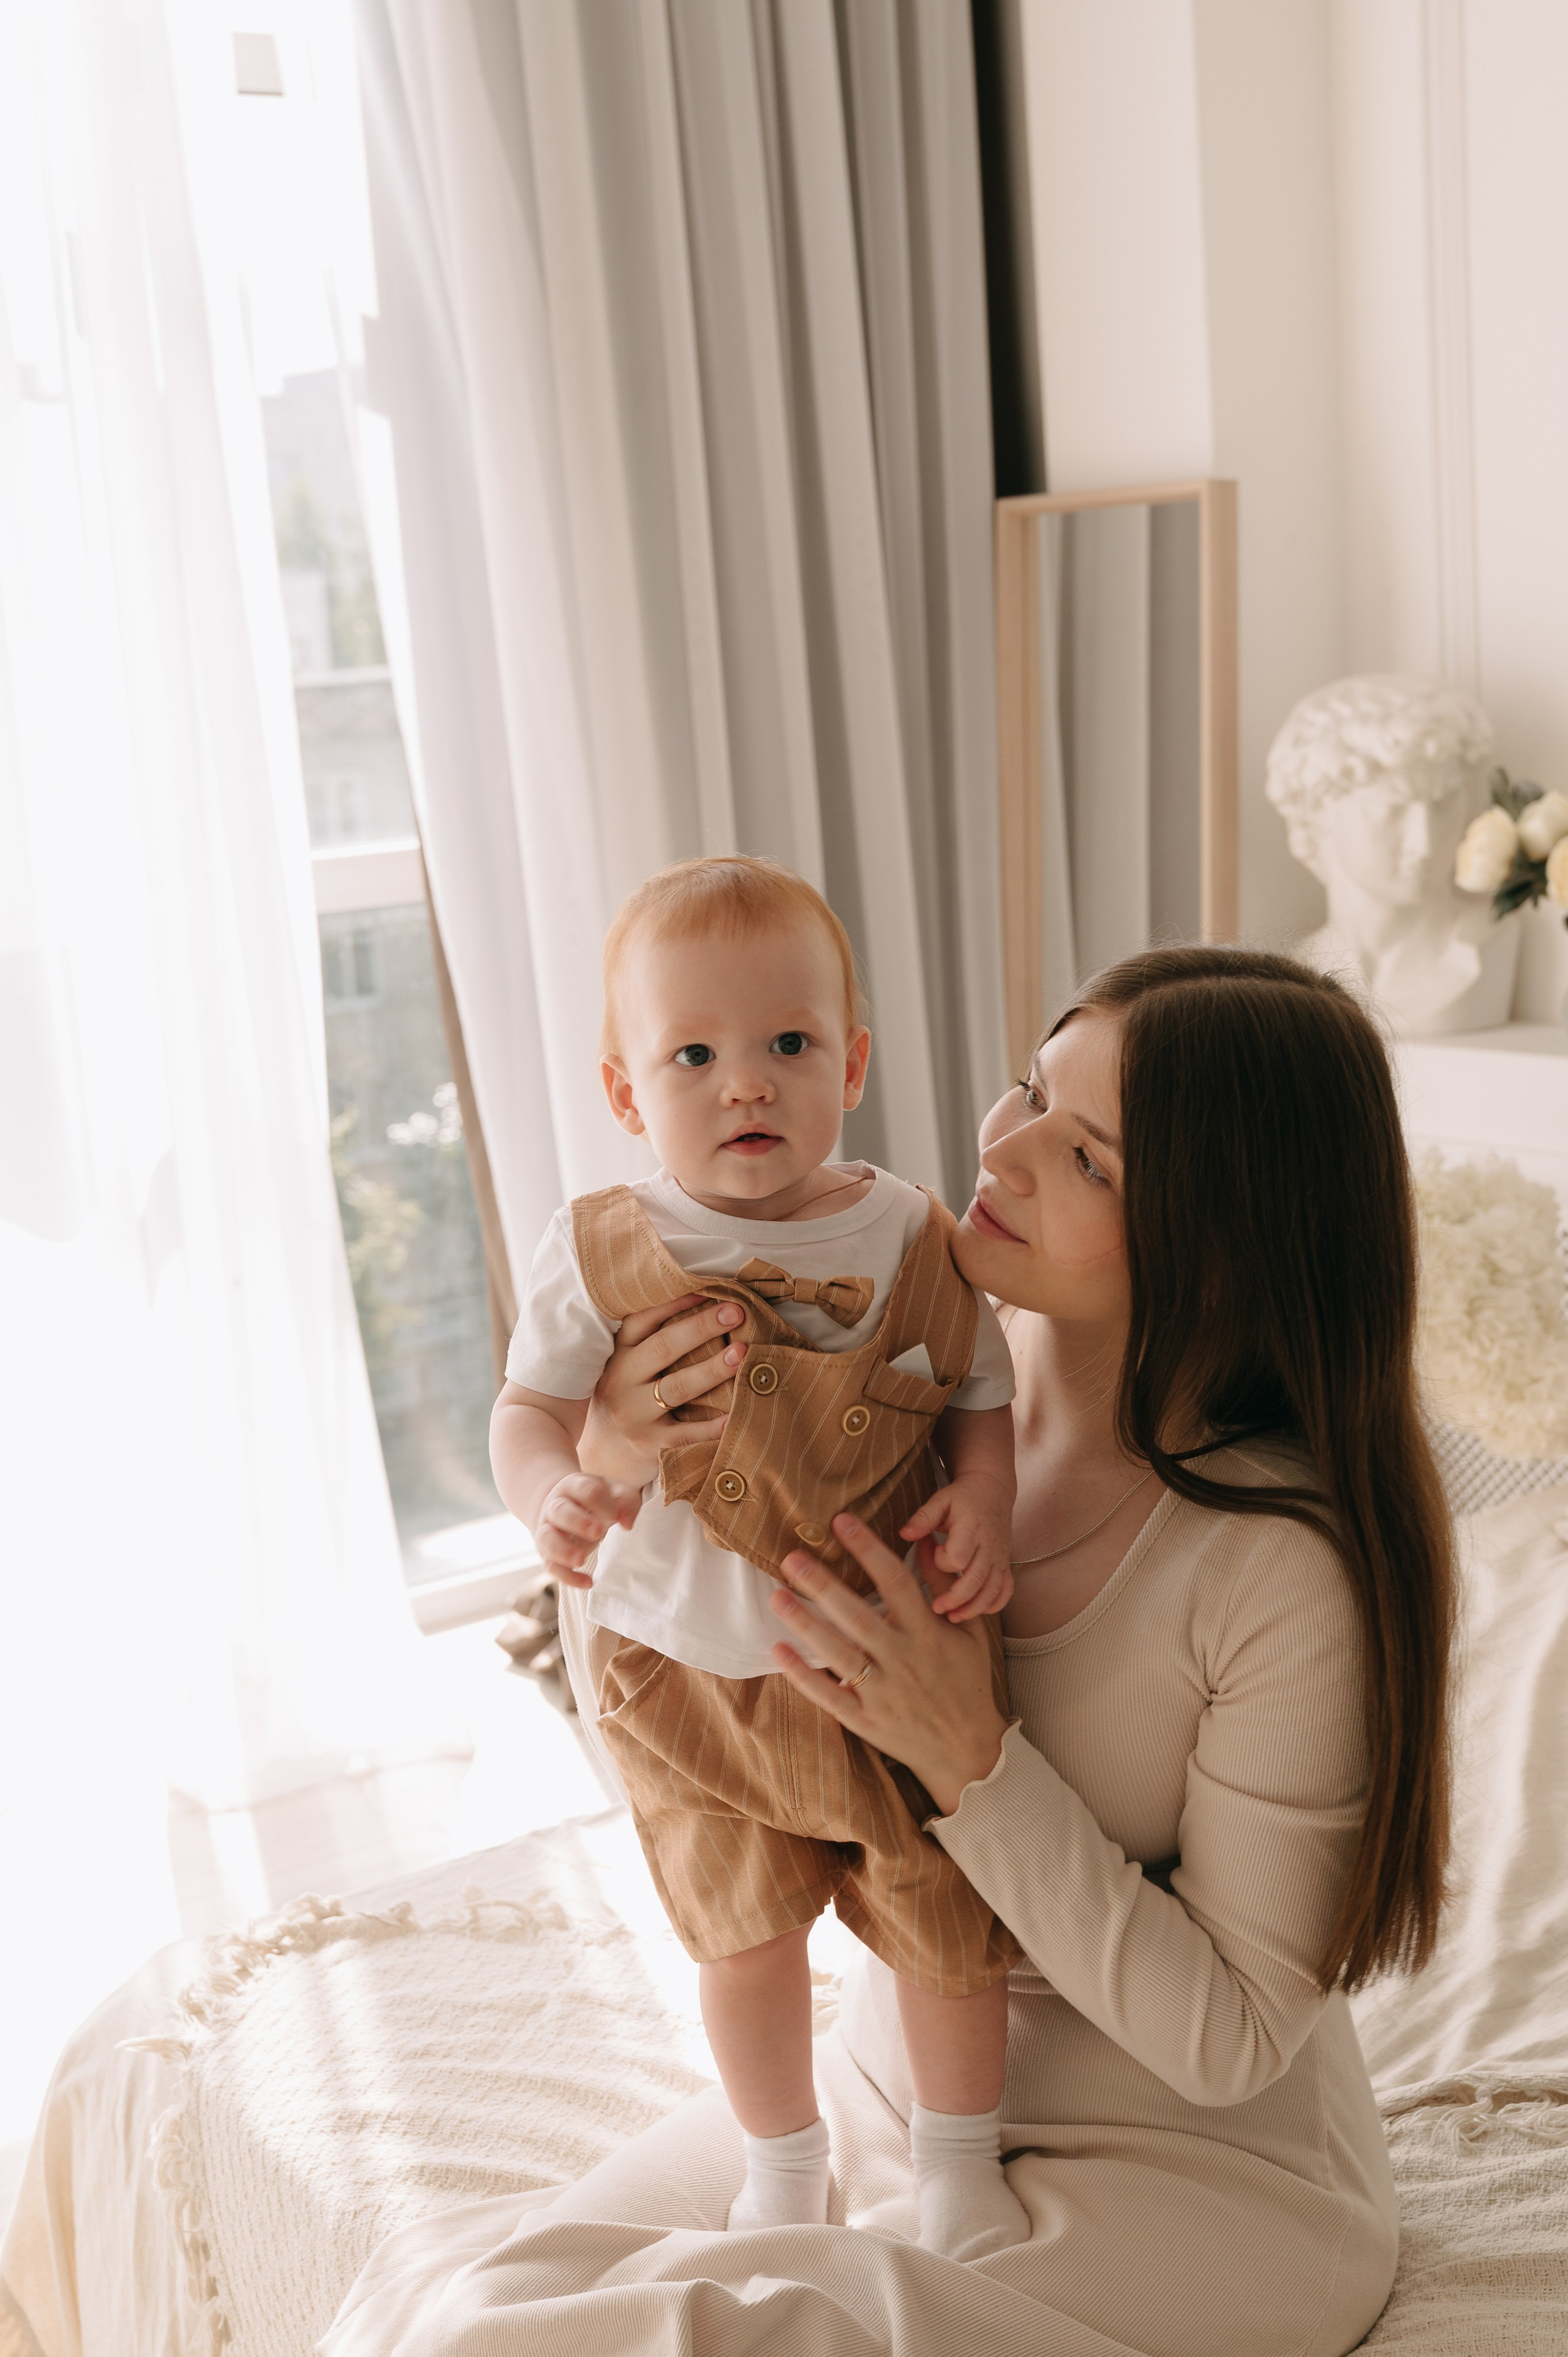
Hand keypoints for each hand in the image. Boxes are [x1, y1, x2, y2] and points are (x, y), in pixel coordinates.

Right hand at [534, 1471, 641, 1588]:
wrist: (564, 1504)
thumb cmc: (596, 1499)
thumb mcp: (614, 1491)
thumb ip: (626, 1501)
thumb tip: (627, 1524)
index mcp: (574, 1486)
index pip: (585, 1490)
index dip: (602, 1503)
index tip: (615, 1517)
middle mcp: (556, 1505)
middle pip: (560, 1511)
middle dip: (578, 1522)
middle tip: (598, 1532)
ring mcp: (548, 1529)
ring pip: (546, 1538)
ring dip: (562, 1550)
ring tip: (581, 1560)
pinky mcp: (547, 1552)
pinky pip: (551, 1566)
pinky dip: (567, 1576)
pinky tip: (588, 1582)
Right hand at [578, 1293, 746, 1487]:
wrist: (601, 1456)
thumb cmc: (626, 1399)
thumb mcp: (626, 1367)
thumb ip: (651, 1342)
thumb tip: (704, 1303)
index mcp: (619, 1355)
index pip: (642, 1320)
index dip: (674, 1302)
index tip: (708, 1289)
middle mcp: (622, 1381)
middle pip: (663, 1348)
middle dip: (701, 1327)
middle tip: (736, 1311)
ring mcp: (635, 1415)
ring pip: (676, 1388)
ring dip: (711, 1369)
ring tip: (741, 1353)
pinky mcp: (650, 1445)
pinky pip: (686, 1434)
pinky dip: (712, 1425)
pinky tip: (737, 1414)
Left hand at [768, 1515, 1009, 1815]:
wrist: (968, 1750)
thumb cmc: (967, 1683)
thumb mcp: (968, 1632)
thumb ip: (944, 1587)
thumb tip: (927, 1540)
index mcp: (927, 1633)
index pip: (896, 1582)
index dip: (869, 1549)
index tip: (842, 1521)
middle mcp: (902, 1660)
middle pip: (857, 1615)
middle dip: (823, 1585)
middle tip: (792, 1557)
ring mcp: (882, 1693)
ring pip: (837, 1654)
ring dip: (805, 1624)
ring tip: (777, 1596)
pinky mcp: (866, 1720)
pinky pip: (829, 1696)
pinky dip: (803, 1675)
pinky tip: (778, 1651)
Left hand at [899, 1478, 1015, 1620]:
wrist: (992, 1489)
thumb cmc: (962, 1497)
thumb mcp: (941, 1500)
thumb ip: (923, 1517)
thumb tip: (904, 1534)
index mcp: (971, 1528)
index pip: (958, 1557)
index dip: (943, 1563)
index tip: (935, 1554)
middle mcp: (989, 1545)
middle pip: (976, 1579)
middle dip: (956, 1598)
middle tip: (937, 1608)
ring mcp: (1000, 1557)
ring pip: (992, 1589)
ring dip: (974, 1607)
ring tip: (954, 1616)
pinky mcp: (1006, 1563)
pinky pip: (1006, 1589)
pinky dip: (996, 1603)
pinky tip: (980, 1610)